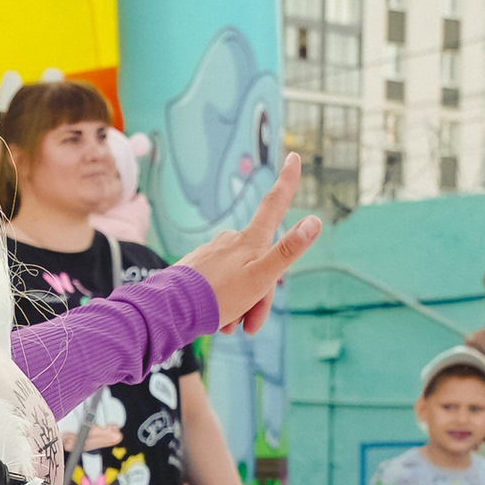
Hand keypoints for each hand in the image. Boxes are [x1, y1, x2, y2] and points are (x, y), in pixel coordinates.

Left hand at [188, 153, 322, 338]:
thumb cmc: (219, 296)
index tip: (294, 157)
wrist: (170, 310)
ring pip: (239, 279)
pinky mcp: (196, 266)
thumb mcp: (260, 278)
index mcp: (251, 241)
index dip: (287, 182)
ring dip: (240, 306)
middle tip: (250, 327)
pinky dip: (222, 304)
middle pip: (260, 265)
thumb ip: (287, 251)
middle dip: (260, 297)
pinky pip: (218, 285)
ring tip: (228, 326)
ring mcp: (212, 252)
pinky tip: (214, 321)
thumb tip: (314, 221)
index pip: (274, 204)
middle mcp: (231, 241)